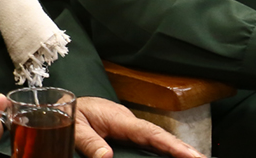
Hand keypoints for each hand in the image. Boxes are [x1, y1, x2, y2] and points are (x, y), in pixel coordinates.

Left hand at [74, 96, 205, 157]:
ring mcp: (129, 128)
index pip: (149, 132)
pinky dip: (164, 150)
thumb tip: (107, 157)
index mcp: (118, 118)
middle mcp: (128, 122)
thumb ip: (89, 142)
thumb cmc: (69, 111)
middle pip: (160, 136)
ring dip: (176, 150)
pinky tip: (174, 156)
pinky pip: (149, 142)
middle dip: (183, 149)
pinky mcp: (127, 134)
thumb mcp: (74, 126)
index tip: (191, 155)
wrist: (64, 103)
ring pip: (157, 139)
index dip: (171, 144)